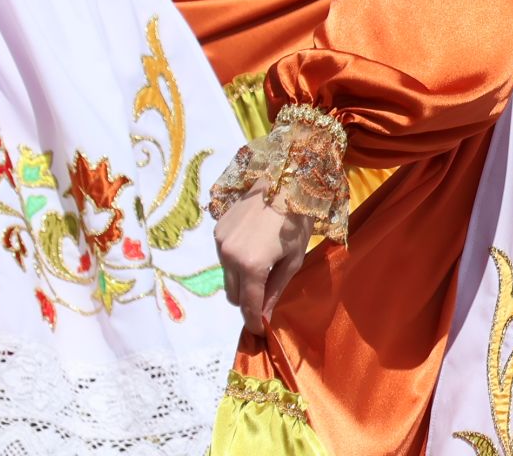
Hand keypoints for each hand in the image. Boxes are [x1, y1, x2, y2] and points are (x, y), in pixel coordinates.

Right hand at [215, 190, 312, 334]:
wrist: (283, 180)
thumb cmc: (296, 221)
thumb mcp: (293, 259)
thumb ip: (275, 290)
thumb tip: (263, 315)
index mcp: (251, 266)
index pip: (248, 306)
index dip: (253, 322)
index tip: (259, 332)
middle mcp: (229, 257)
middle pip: (234, 295)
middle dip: (248, 300)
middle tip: (265, 292)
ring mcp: (219, 242)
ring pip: (227, 277)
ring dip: (241, 278)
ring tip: (262, 260)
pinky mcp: (217, 230)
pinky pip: (223, 257)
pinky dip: (235, 259)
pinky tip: (252, 243)